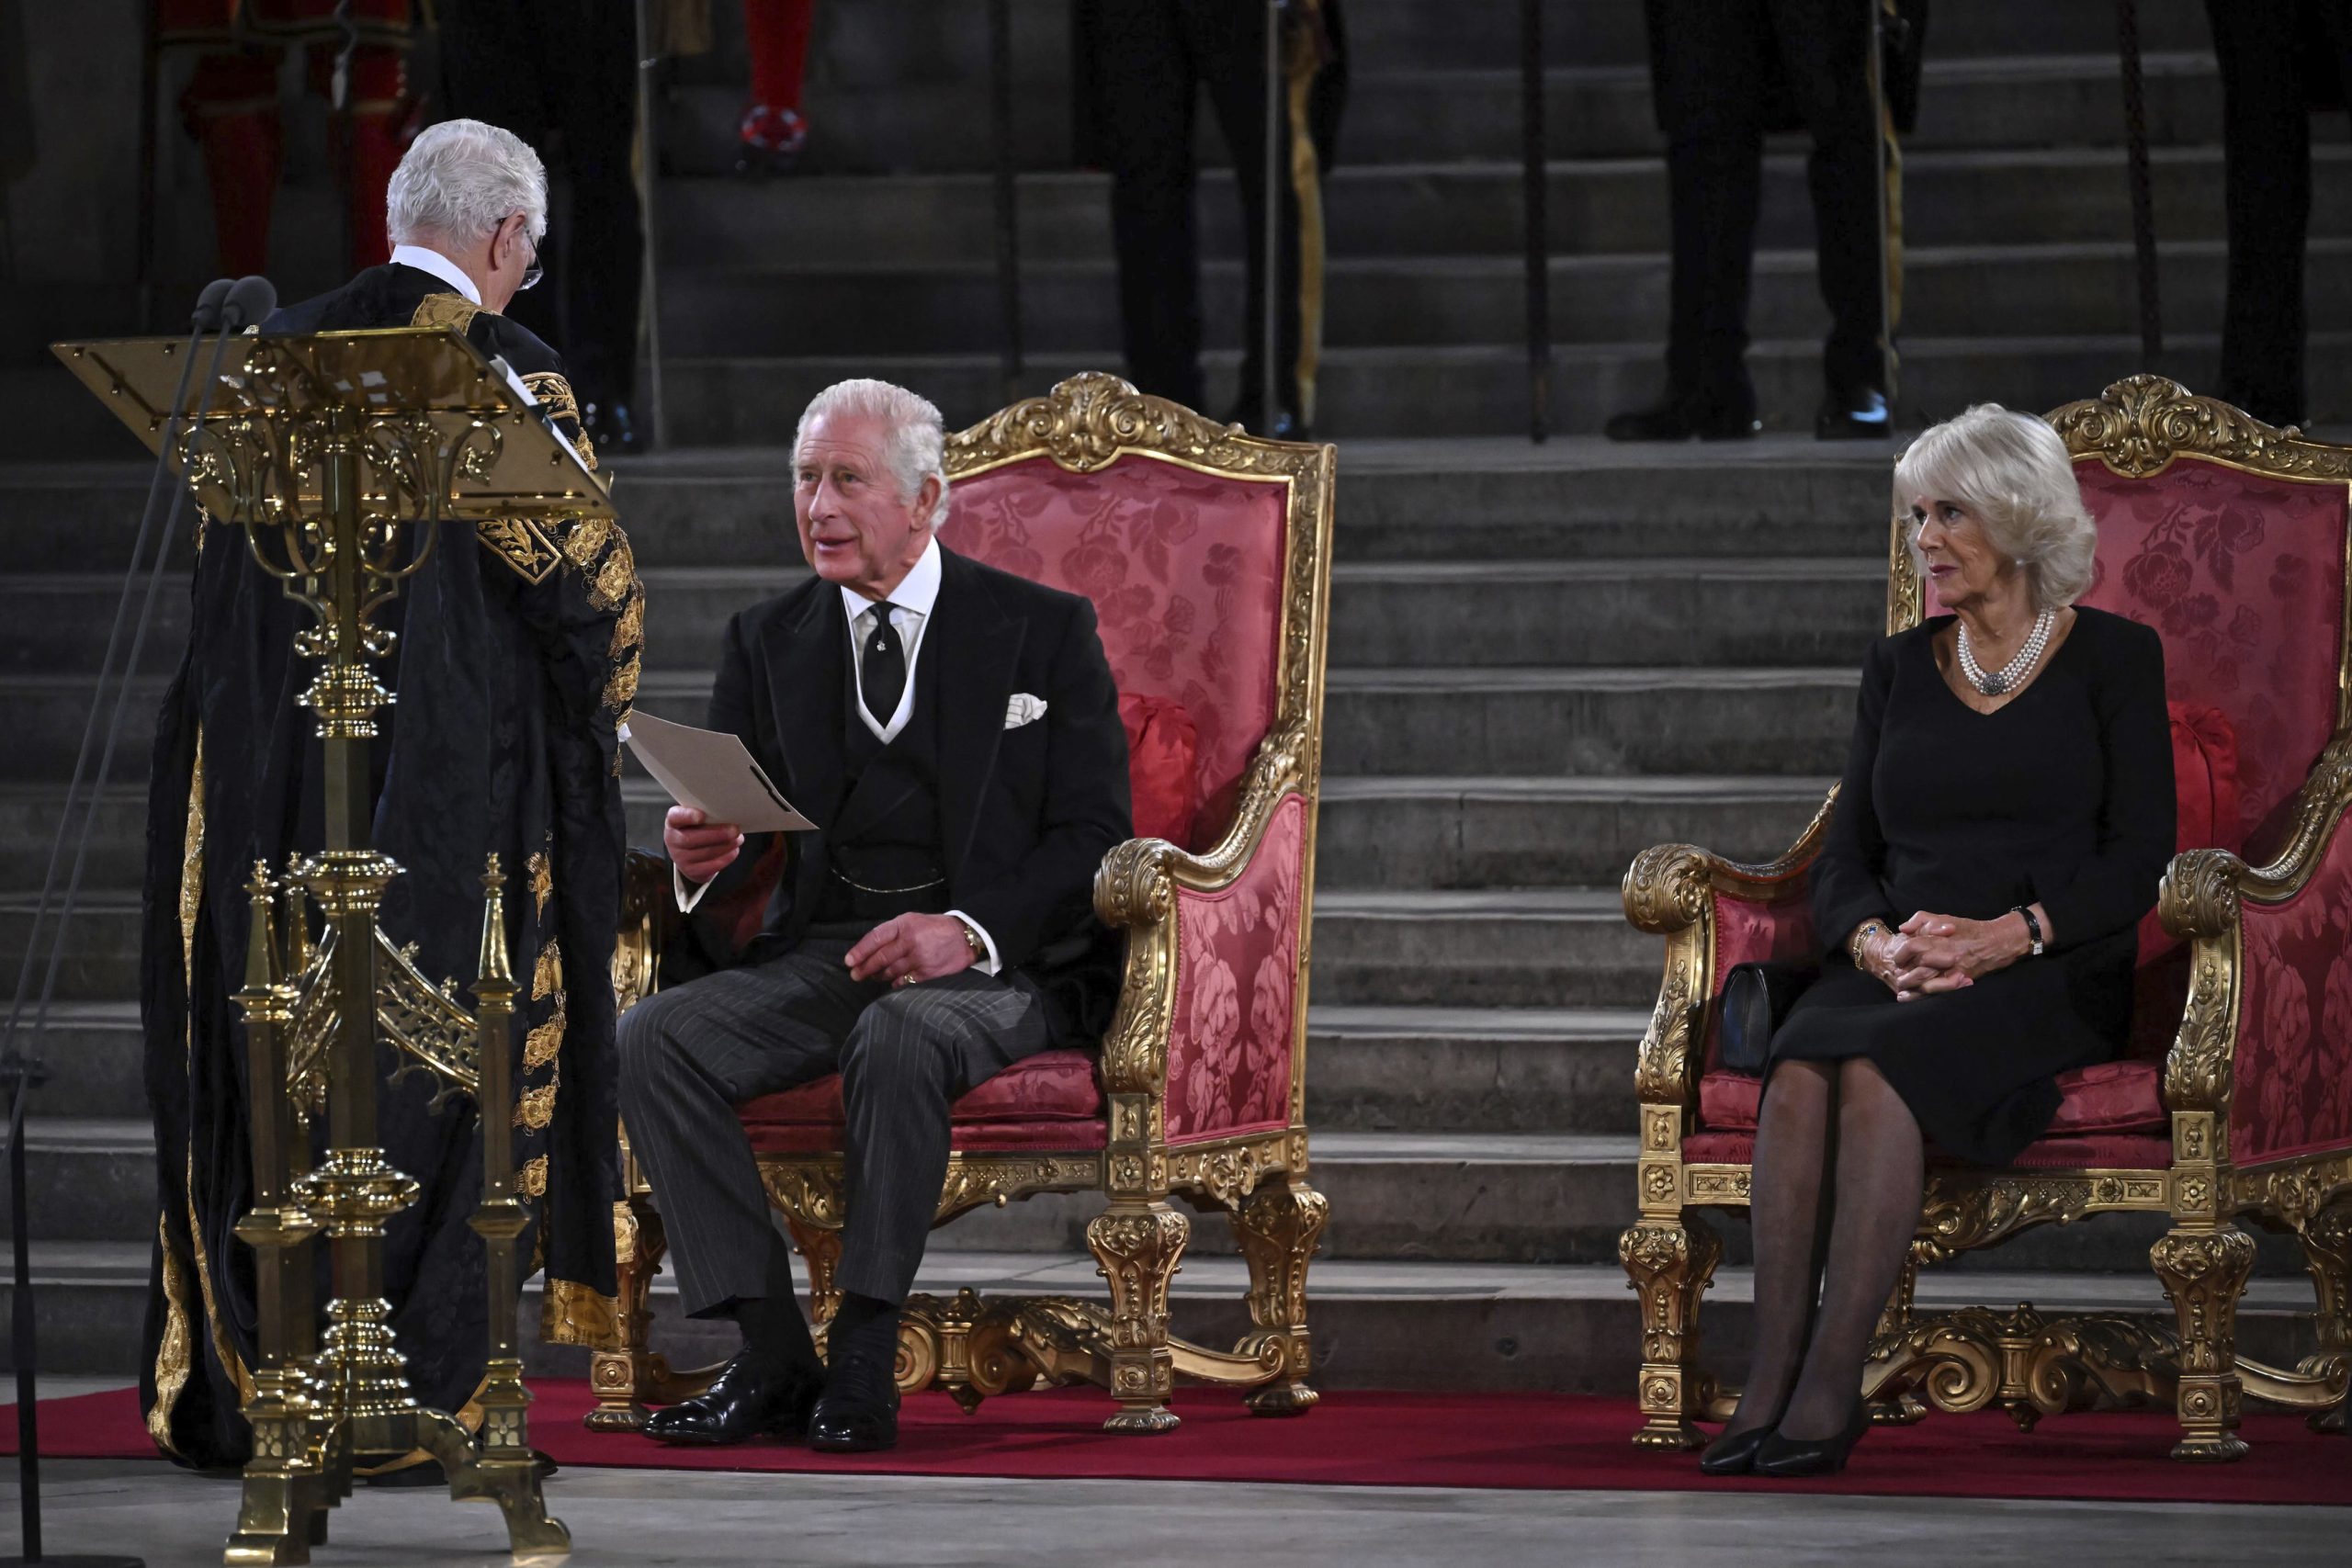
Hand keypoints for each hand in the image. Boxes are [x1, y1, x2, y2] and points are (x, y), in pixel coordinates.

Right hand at [665, 805, 742, 884]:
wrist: (688, 852)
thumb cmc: (696, 828)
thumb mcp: (696, 817)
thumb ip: (707, 813)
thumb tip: (729, 811)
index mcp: (673, 821)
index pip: (676, 817)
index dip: (688, 816)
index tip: (702, 816)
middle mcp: (673, 840)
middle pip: (691, 839)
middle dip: (716, 834)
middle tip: (735, 830)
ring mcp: (680, 857)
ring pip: (703, 853)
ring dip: (725, 846)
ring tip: (738, 839)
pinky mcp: (691, 870)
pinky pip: (709, 866)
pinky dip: (725, 858)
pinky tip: (734, 851)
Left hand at [846, 913, 978, 986]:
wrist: (965, 937)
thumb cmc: (933, 928)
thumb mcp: (912, 921)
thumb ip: (892, 932)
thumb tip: (869, 949)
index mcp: (904, 924)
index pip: (875, 938)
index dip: (860, 951)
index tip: (849, 961)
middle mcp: (911, 941)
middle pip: (880, 958)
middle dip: (864, 968)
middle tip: (855, 975)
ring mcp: (919, 958)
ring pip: (890, 971)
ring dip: (878, 976)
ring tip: (872, 977)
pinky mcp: (927, 972)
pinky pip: (904, 981)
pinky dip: (895, 982)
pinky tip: (891, 982)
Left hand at [1882, 910, 2033, 1000]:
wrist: (1996, 942)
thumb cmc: (1968, 929)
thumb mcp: (1944, 918)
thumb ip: (1920, 920)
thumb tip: (1903, 929)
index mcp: (1940, 939)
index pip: (1912, 947)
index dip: (1901, 954)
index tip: (1898, 959)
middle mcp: (1946, 956)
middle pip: (1917, 968)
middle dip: (1904, 974)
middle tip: (1897, 975)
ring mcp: (1954, 970)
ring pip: (1927, 983)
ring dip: (1912, 987)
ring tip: (1901, 988)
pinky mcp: (1960, 980)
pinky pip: (1940, 991)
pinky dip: (1925, 995)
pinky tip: (1913, 997)